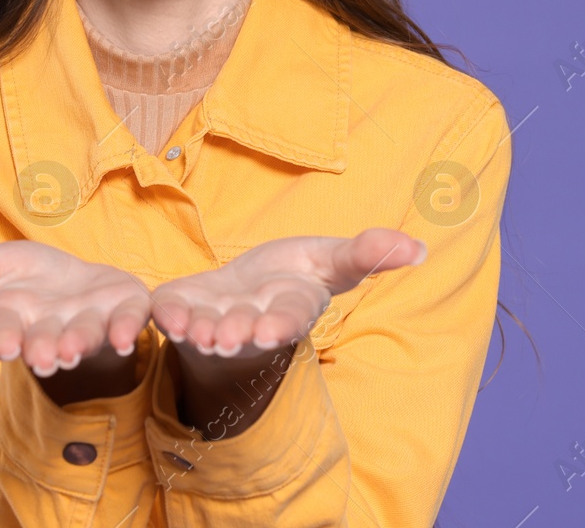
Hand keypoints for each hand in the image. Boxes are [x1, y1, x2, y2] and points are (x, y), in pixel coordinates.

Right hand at [0, 241, 151, 378]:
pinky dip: (127, 328)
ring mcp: (90, 321)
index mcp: (14, 322)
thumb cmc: (22, 278)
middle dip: (43, 348)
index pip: (1, 332)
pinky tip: (124, 338)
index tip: (0, 346)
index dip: (0, 339)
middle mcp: (51, 330)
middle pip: (45, 342)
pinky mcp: (124, 308)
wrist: (72, 279)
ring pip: (85, 335)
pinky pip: (130, 319)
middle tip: (43, 358)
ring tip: (72, 349)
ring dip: (79, 342)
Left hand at [149, 227, 426, 355]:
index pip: (291, 317)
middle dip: (239, 333)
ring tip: (196, 331)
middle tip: (229, 337)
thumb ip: (367, 253)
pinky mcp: (181, 309)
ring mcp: (214, 319)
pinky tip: (164, 315)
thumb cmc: (289, 279)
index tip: (276, 328)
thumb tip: (419, 248)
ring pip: (207, 329)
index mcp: (290, 307)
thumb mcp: (330, 261)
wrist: (240, 295)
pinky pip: (172, 315)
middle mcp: (252, 321)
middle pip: (247, 329)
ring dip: (201, 331)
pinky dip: (168, 316)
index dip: (283, 322)